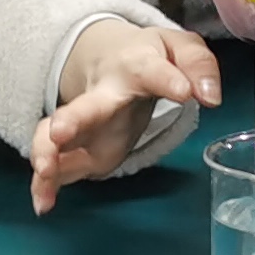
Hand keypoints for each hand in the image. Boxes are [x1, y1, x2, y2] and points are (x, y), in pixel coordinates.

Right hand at [29, 20, 221, 215]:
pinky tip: (43, 204)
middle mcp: (102, 95)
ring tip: (45, 171)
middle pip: (86, 107)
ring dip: (48, 153)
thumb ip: (198, 67)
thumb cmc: (152, 57)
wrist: (111, 58)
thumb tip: (211, 97)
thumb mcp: (181, 50)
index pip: (154, 71)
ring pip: (55, 136)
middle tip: (59, 132)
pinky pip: (54, 165)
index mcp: (136, 67)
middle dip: (72, 119)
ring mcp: (84, 123)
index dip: (169, 80)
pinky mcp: (76, 148)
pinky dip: (44, 185)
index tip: (184, 93)